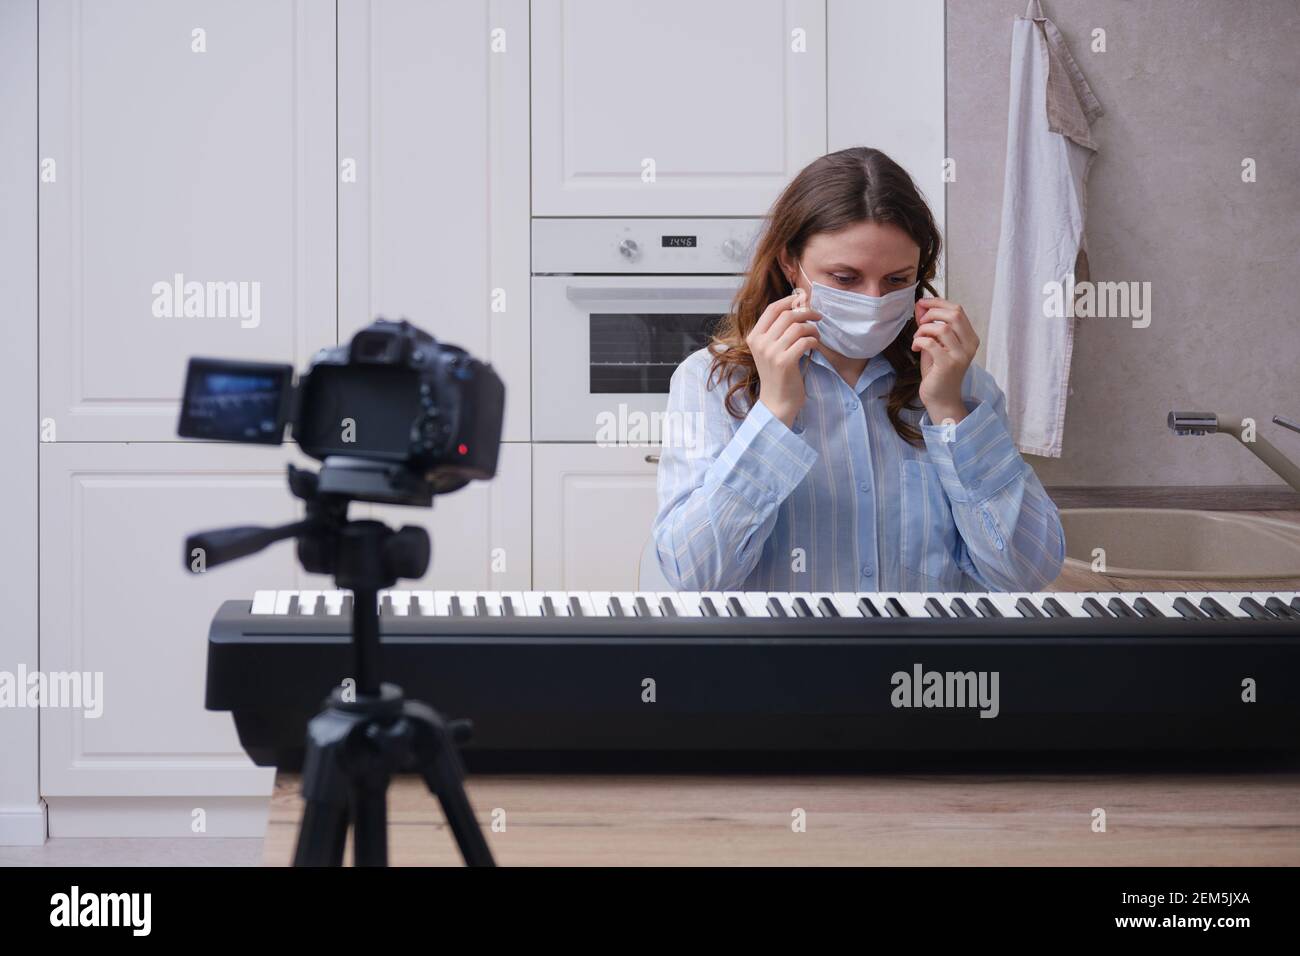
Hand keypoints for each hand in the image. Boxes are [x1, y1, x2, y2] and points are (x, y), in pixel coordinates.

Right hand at [747, 293, 820, 427]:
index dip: (789, 301)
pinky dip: (814, 340)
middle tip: (818, 317)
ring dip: (812, 328)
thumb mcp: (769, 350)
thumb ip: (776, 331)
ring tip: (817, 335)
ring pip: (797, 327)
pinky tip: (815, 345)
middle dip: (806, 313)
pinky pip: (805, 341)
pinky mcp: (784, 362)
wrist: (776, 402)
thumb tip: (796, 307)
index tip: (803, 300)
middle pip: (787, 315)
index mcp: (754, 337)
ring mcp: (771, 353)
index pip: (772, 309)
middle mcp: (760, 343)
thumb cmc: (777, 374)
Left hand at [911, 298, 978, 424]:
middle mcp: (969, 345)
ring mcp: (960, 355)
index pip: (958, 310)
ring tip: (917, 338)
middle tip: (919, 321)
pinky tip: (916, 348)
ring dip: (924, 329)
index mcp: (970, 338)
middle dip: (932, 312)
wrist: (941, 399)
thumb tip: (920, 305)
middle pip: (954, 314)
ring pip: (942, 327)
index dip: (938, 302)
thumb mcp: (936, 344)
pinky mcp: (948, 365)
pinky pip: (932, 343)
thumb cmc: (938, 372)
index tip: (922, 304)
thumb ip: (931, 327)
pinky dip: (920, 341)